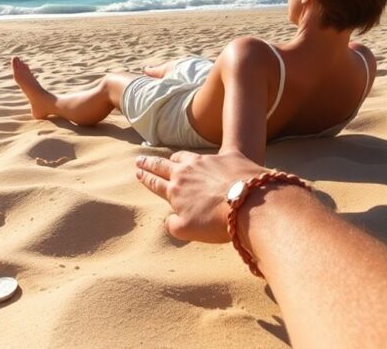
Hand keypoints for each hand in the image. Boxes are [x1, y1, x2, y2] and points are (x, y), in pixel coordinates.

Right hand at [136, 150, 267, 242]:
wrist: (248, 203)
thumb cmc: (216, 221)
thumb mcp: (187, 231)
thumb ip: (172, 225)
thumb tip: (169, 219)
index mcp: (174, 190)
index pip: (155, 182)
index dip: (145, 178)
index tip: (138, 172)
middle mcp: (186, 172)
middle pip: (162, 165)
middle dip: (150, 163)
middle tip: (140, 160)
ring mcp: (206, 162)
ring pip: (184, 156)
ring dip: (176, 158)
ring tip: (172, 158)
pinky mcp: (227, 157)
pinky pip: (214, 155)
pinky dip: (209, 158)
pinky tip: (213, 159)